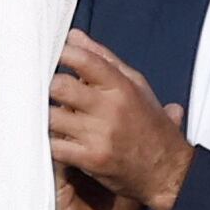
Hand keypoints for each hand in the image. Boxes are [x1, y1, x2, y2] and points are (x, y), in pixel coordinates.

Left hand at [49, 31, 196, 209]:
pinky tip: (51, 138)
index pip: (83, 60)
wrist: (170, 172)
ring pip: (51, 117)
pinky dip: (48, 142)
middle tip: (38, 89)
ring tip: (43, 114)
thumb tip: (74, 37)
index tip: (49, 56)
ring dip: (43, 116)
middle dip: (45, 87)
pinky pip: (54, 146)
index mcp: (121, 87)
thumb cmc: (150, 127)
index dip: (60, 54)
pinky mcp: (91, 159)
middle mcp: (110, 109)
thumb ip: (104, 60)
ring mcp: (100, 135)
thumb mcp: (136, 87)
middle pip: (59, 86)